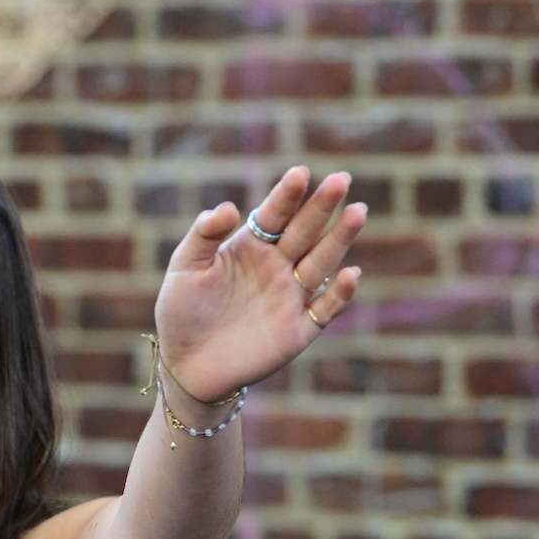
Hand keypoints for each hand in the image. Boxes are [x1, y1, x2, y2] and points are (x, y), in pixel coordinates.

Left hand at [152, 166, 366, 406]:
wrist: (186, 366)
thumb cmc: (182, 312)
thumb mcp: (183, 269)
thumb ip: (202, 236)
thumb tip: (228, 207)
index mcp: (251, 247)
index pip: (275, 215)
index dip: (287, 194)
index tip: (300, 172)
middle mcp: (277, 266)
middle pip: (305, 231)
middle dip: (323, 206)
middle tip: (341, 178)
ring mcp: (291, 296)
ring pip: (322, 262)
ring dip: (340, 239)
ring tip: (357, 212)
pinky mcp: (299, 329)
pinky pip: (326, 308)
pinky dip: (340, 293)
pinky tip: (350, 273)